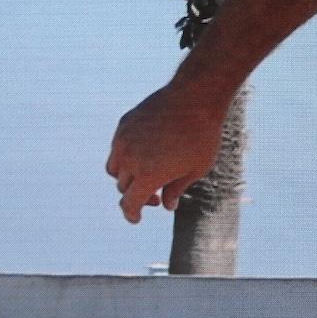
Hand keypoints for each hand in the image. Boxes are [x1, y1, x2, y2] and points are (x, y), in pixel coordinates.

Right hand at [106, 82, 230, 222]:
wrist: (195, 99)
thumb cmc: (202, 137)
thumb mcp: (196, 169)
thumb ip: (177, 189)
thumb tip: (166, 205)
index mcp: (148, 175)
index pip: (130, 204)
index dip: (132, 214)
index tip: (136, 219)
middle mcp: (130, 160)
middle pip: (123, 187)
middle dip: (137, 195)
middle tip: (156, 195)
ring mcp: (123, 141)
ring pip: (114, 169)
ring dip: (126, 178)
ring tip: (146, 175)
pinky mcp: (124, 125)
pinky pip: (117, 148)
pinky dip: (126, 157)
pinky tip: (146, 154)